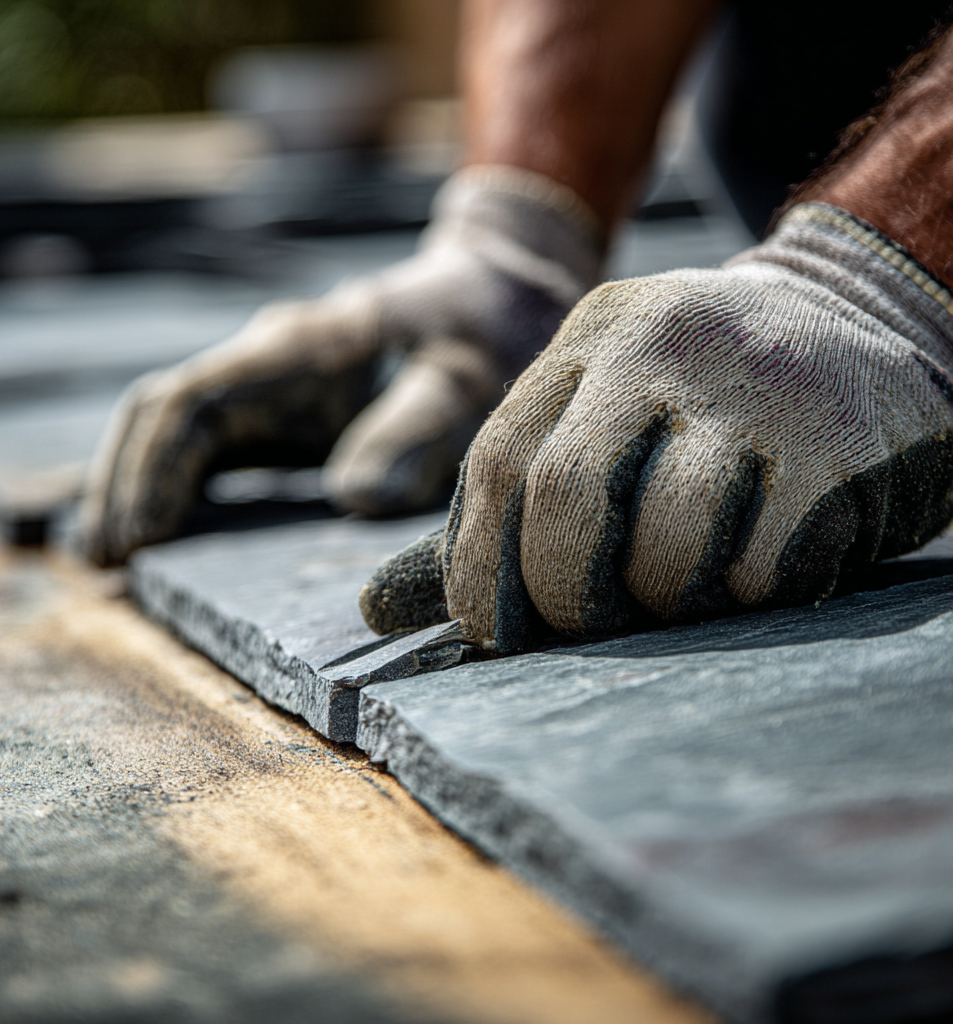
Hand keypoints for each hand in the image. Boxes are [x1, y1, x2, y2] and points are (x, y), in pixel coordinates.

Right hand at [81, 166, 604, 565]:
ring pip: (173, 424)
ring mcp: (270, 377)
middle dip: (124, 483)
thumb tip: (348, 500)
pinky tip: (163, 528)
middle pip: (161, 412)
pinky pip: (207, 439)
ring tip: (111, 556)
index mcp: (300, 347)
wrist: (491, 288)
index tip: (141, 539)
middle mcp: (269, 357)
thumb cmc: (482, 331)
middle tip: (103, 561)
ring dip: (137, 483)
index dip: (154, 472)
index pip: (191, 403)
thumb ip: (417, 429)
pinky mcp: (283, 401)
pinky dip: (175, 482)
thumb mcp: (468, 377)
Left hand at [360, 204, 952, 650]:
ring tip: (687, 583)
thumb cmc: (697, 400)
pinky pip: (760, 569)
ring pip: (668, 548)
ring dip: (663, 601)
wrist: (862, 320)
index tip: (491, 632)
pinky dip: (744, 593)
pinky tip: (763, 560)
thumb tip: (376, 608)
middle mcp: (663, 347)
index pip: (496, 463)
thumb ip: (494, 508)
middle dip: (562, 592)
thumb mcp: (593, 417)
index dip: (475, 568)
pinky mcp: (838, 445)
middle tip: (584, 623)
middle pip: (567, 499)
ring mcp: (756, 390)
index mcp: (589, 341)